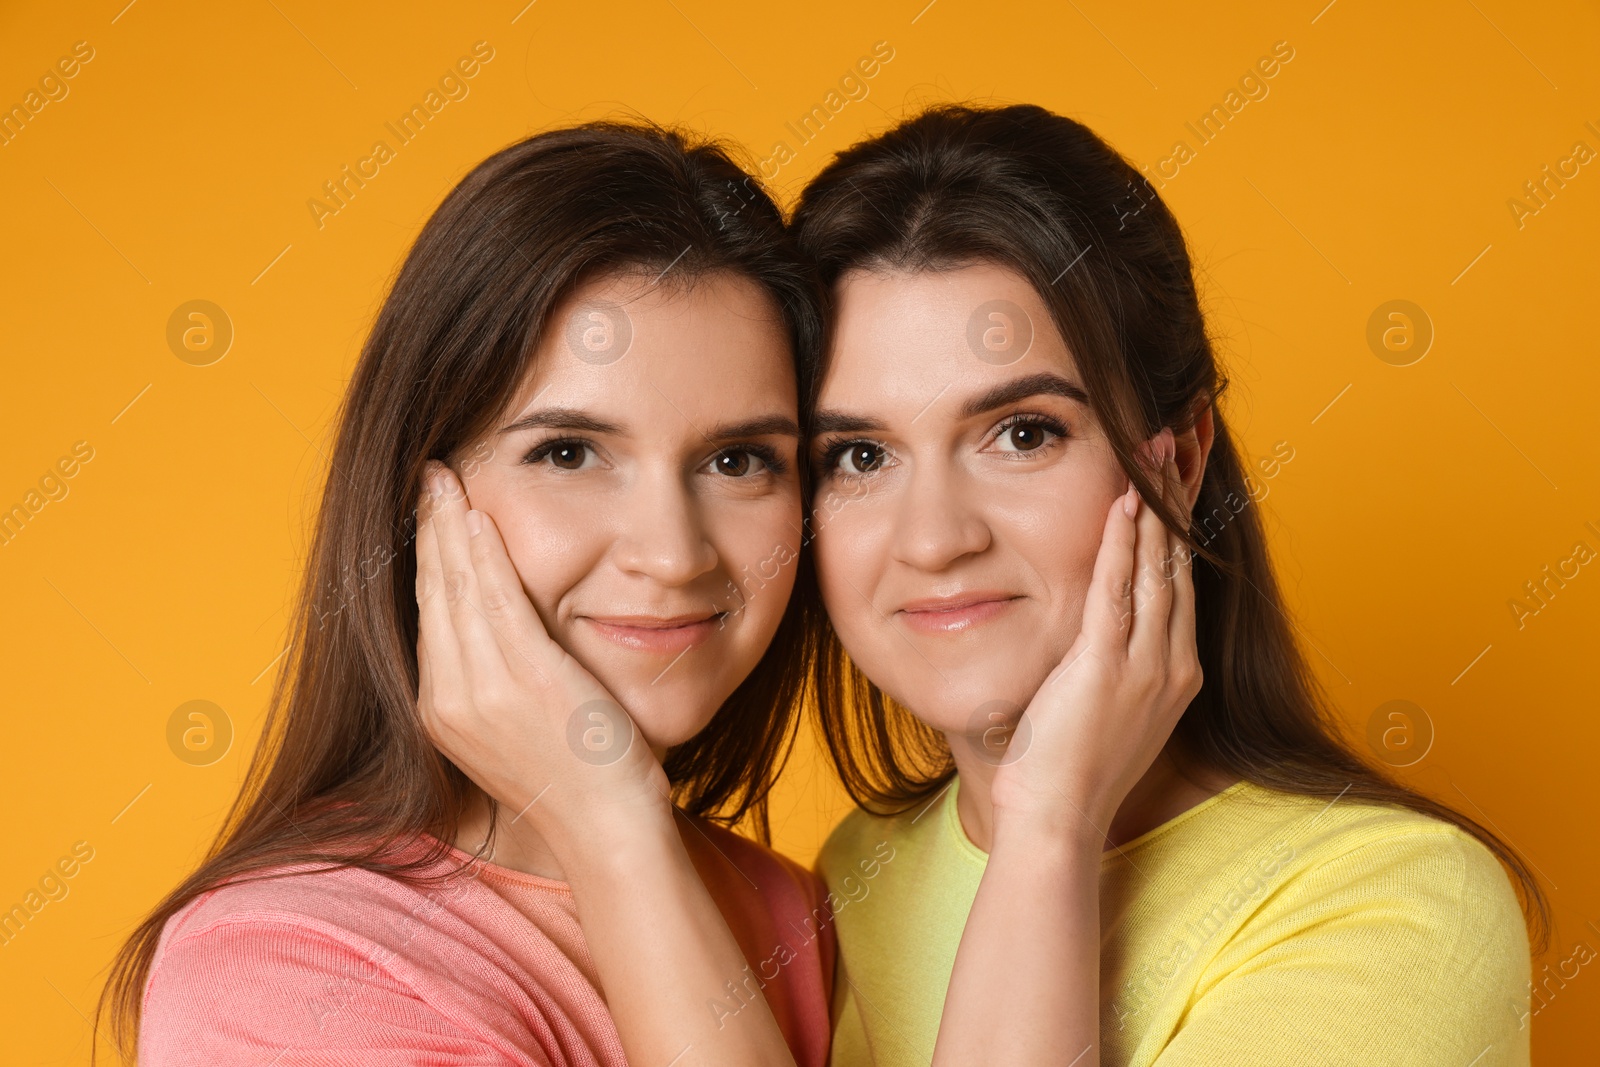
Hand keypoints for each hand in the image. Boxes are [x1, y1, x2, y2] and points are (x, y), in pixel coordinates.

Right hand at [413, 462, 671, 854]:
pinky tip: (474, 516)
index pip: (429, 616)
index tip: (427, 514)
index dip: (426, 559)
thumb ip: (498, 683)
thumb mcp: (519, 729)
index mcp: (441, 712)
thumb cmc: (579, 779)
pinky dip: (482, 554)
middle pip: (432, 594)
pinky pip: (495, 599)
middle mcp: (448, 700)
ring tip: (444, 479)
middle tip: (428, 477)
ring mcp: (482, 689)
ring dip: (447, 526)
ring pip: (456, 588)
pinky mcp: (523, 677)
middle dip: (426, 530)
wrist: (606, 826)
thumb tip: (500, 642)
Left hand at [989, 430, 1201, 840]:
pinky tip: (1122, 503)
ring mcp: (1145, 667)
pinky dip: (1119, 543)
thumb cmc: (1068, 768)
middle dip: (1178, 496)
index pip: (1183, 581)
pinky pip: (1116, 592)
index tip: (1182, 475)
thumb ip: (1109, 663)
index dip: (1182, 524)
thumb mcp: (1105, 707)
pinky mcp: (1105, 669)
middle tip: (1179, 438)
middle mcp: (1172, 665)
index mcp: (1176, 673)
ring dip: (1154, 504)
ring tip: (1155, 449)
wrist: (1059, 817)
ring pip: (1155, 568)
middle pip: (1179, 562)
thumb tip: (1095, 629)